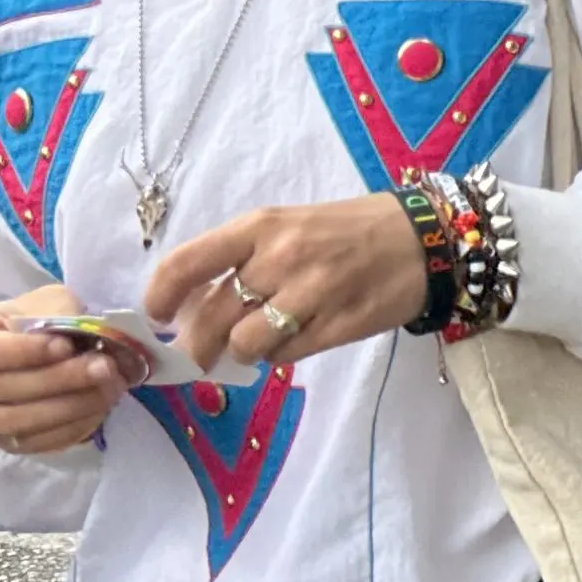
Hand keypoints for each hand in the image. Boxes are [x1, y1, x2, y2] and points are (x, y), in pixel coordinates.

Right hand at [0, 282, 126, 456]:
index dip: (19, 351)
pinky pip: (34, 443)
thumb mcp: (41, 301)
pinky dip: (72, 426)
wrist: (31, 349)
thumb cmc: (29, 319)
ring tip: (109, 385)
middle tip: (103, 366)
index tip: (64, 345)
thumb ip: (54, 313)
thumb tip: (77, 338)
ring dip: (68, 405)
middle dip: (56, 379)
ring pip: (15, 422)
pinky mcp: (0, 442)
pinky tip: (101, 405)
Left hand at [145, 195, 435, 372]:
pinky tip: (292, 340)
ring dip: (242, 352)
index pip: (189, 262)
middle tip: (196, 355)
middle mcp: (281, 257)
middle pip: (212, 317)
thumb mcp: (289, 225)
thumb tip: (193, 307)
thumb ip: (243, 259)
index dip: (161, 295)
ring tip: (255, 344)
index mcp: (261, 226)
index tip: (158, 316)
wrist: (424, 238)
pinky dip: (279, 356)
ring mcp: (313, 293)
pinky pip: (286, 355)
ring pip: (246, 343)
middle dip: (195, 346)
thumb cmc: (347, 230)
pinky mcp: (340, 324)